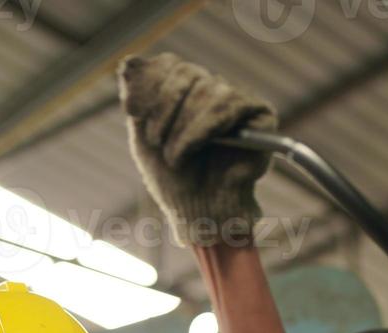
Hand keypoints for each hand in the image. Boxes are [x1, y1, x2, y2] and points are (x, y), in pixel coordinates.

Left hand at [117, 52, 277, 247]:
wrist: (200, 213)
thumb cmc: (174, 182)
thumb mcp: (144, 138)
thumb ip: (138, 100)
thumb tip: (127, 63)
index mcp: (185, 92)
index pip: (168, 65)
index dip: (150, 85)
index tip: (133, 112)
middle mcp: (212, 90)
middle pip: (186, 73)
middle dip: (164, 109)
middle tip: (157, 142)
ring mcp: (236, 100)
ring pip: (207, 89)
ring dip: (183, 128)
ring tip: (177, 157)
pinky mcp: (260, 114)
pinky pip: (229, 105)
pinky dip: (203, 129)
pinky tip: (195, 149)